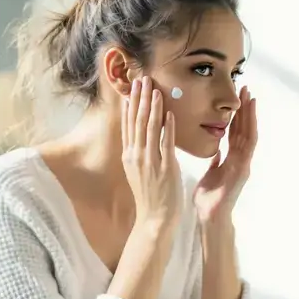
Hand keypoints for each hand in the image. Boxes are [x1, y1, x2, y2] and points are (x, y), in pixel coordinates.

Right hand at [121, 76, 181, 229]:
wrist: (155, 219)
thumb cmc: (150, 196)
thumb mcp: (138, 171)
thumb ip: (139, 153)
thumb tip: (140, 137)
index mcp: (129, 156)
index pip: (128, 124)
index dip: (131, 104)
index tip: (132, 88)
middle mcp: (136, 156)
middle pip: (137, 121)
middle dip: (140, 99)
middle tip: (143, 79)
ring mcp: (150, 162)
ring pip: (150, 129)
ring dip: (153, 107)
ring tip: (156, 89)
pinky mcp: (165, 168)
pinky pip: (165, 144)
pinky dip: (167, 127)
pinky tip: (169, 113)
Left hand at [194, 86, 257, 223]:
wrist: (210, 217)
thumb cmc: (208, 200)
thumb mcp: (210, 175)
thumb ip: (215, 162)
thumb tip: (216, 151)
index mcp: (232, 160)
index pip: (235, 133)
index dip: (237, 116)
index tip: (236, 100)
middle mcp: (241, 160)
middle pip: (245, 129)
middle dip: (246, 109)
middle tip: (246, 88)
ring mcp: (244, 163)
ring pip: (249, 133)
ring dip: (250, 114)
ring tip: (250, 96)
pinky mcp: (243, 168)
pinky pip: (248, 145)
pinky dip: (249, 128)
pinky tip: (249, 116)